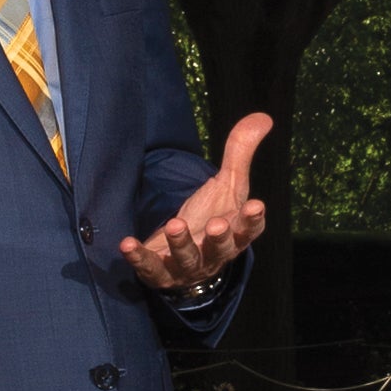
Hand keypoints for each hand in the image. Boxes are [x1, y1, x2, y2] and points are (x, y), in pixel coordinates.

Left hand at [122, 111, 271, 292]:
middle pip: (220, 249)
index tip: (256, 205)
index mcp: (236, 235)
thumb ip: (240, 153)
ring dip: (181, 244)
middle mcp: (214, 255)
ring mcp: (187, 267)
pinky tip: (128, 244)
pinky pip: (150, 268)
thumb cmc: (212, 218)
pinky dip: (139, 258)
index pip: (249, 230)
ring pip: (187, 259)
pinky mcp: (159, 273)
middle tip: (217, 225)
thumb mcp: (227, 186)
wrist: (186, 261)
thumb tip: (263, 117)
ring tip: (176, 225)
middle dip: (219, 238)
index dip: (252, 220)